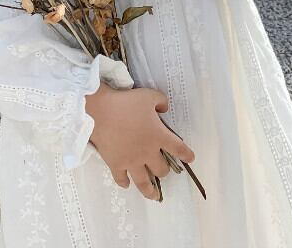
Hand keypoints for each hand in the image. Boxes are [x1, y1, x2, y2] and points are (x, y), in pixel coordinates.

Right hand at [85, 83, 195, 200]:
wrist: (101, 111)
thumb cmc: (126, 103)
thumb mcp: (149, 96)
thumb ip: (161, 102)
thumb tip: (164, 109)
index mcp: (159, 136)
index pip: (178, 149)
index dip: (186, 154)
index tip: (190, 158)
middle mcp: (147, 153)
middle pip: (161, 169)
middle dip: (164, 170)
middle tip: (164, 168)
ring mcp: (131, 161)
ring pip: (144, 182)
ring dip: (150, 190)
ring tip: (154, 196)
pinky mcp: (115, 164)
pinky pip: (121, 179)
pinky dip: (125, 182)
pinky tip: (127, 184)